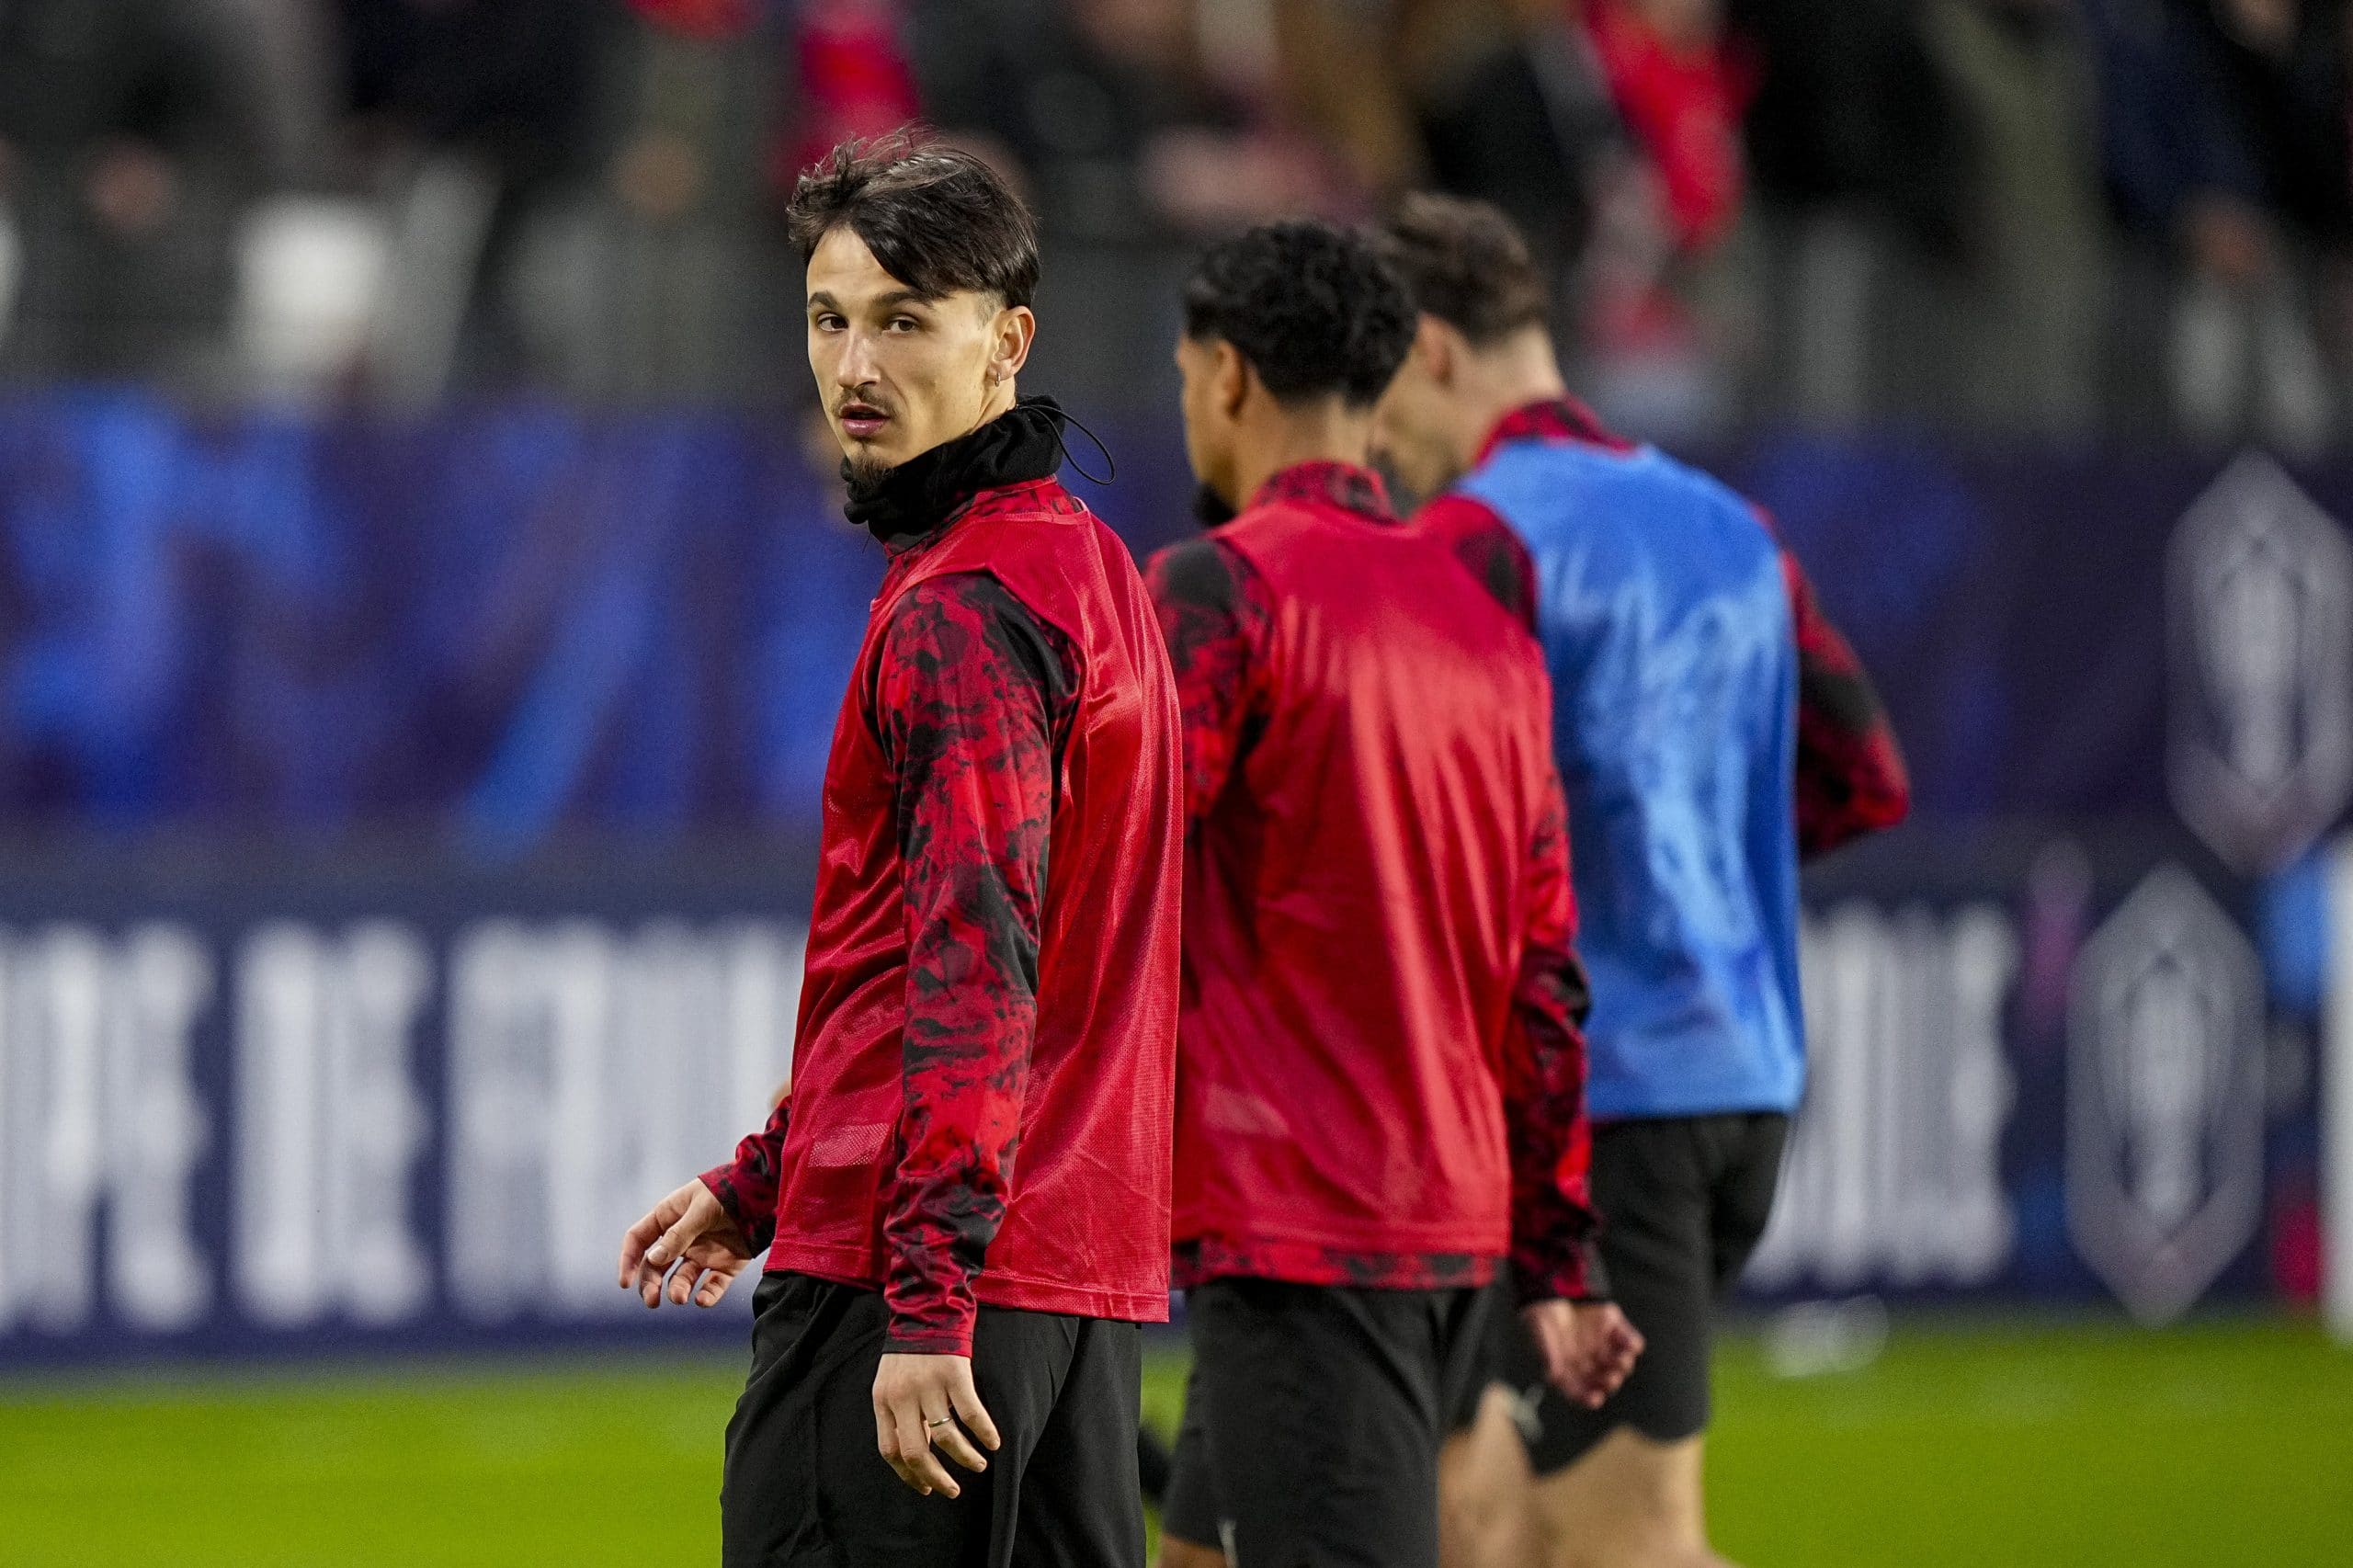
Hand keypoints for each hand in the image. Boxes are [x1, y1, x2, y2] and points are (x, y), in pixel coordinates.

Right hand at [617, 1178, 753, 1308]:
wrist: (766, 1193)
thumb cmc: (728, 1191)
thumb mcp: (700, 1209)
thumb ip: (678, 1235)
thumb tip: (653, 1259)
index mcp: (669, 1217)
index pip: (639, 1240)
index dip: (629, 1260)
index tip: (626, 1283)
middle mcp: (682, 1239)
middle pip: (656, 1266)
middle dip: (651, 1284)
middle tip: (652, 1300)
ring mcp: (703, 1253)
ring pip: (682, 1279)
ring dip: (677, 1290)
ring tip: (680, 1298)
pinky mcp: (725, 1265)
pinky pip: (712, 1286)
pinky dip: (707, 1296)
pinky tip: (702, 1300)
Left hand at [872, 1352, 1001, 1497]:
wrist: (926, 1309)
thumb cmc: (909, 1351)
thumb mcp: (892, 1384)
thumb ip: (900, 1416)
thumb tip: (922, 1453)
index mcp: (883, 1401)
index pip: (891, 1451)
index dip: (909, 1475)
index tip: (926, 1488)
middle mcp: (903, 1396)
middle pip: (917, 1452)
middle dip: (937, 1478)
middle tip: (952, 1490)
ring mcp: (929, 1385)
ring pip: (948, 1437)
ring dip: (965, 1458)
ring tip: (978, 1465)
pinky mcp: (954, 1374)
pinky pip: (971, 1413)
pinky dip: (985, 1433)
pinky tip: (994, 1442)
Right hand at [1522, 1299, 1643, 1408]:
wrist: (1549, 1286)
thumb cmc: (1540, 1316)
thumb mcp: (1538, 1334)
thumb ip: (1547, 1353)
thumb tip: (1553, 1374)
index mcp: (1569, 1370)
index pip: (1579, 1390)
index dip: (1587, 1397)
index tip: (1595, 1399)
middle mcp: (1588, 1362)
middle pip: (1603, 1379)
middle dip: (1609, 1381)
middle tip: (1611, 1378)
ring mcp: (1602, 1345)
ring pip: (1619, 1363)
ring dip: (1622, 1365)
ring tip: (1622, 1360)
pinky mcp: (1613, 1328)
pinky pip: (1629, 1341)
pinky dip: (1632, 1344)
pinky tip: (1632, 1345)